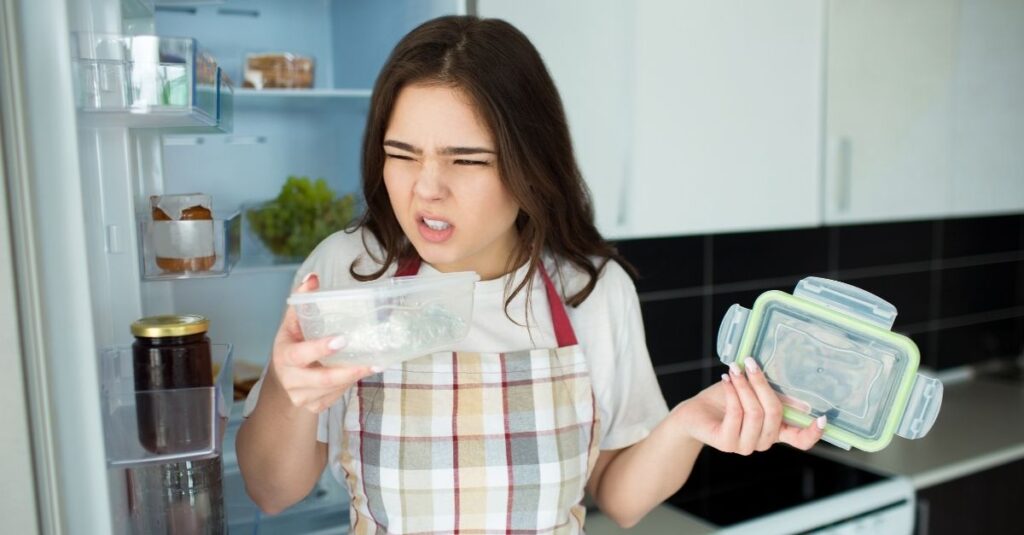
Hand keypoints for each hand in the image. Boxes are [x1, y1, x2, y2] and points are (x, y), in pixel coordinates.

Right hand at [269, 273, 375, 412]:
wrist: (283, 381)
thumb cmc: (292, 345)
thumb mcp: (292, 324)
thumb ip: (302, 301)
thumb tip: (314, 278)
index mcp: (285, 356)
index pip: (301, 354)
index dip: (320, 348)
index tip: (342, 339)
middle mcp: (291, 380)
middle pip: (323, 379)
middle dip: (348, 371)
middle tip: (372, 361)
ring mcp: (302, 397)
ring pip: (333, 389)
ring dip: (355, 377)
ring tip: (376, 364)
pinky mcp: (315, 407)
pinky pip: (337, 397)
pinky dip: (350, 385)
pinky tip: (363, 372)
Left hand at [673, 357, 824, 453]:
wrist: (695, 412)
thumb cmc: (727, 398)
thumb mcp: (753, 392)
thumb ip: (774, 393)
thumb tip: (799, 394)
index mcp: (775, 430)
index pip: (800, 441)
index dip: (813, 433)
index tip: (824, 418)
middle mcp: (763, 441)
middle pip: (774, 413)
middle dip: (762, 384)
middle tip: (751, 363)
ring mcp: (745, 445)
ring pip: (755, 413)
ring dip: (744, 386)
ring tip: (734, 369)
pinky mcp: (726, 443)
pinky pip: (736, 415)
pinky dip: (732, 392)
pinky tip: (726, 379)